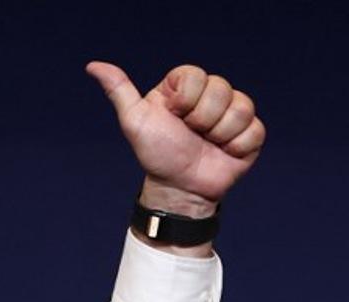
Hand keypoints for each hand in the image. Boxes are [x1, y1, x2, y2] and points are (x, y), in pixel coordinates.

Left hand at [86, 62, 264, 214]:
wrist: (179, 188)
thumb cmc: (156, 154)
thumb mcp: (134, 121)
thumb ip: (119, 91)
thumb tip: (93, 67)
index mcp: (184, 87)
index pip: (197, 75)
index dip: (185, 99)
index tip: (174, 116)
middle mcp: (210, 96)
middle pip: (221, 89)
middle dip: (201, 118)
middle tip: (191, 134)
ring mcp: (232, 114)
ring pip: (240, 107)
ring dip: (219, 133)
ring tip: (206, 144)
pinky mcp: (250, 134)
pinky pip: (255, 129)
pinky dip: (237, 146)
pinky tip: (223, 153)